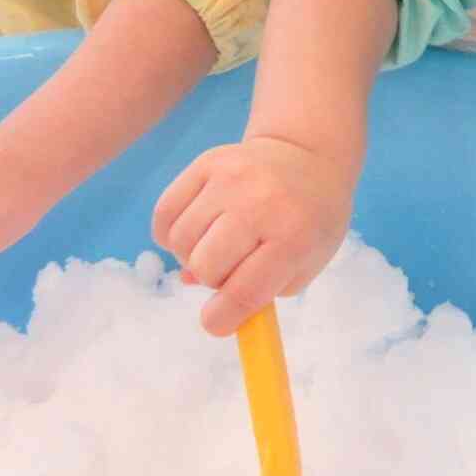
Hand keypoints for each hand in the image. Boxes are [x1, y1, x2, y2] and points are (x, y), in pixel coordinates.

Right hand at [151, 135, 354, 336]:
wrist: (308, 155)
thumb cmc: (311, 218)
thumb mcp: (305, 262)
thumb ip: (257, 290)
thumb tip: (191, 284)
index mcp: (294, 237)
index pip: (244, 292)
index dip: (221, 319)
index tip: (216, 321)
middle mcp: (260, 204)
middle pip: (205, 266)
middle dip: (212, 280)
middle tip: (231, 268)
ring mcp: (230, 178)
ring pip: (180, 241)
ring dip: (192, 255)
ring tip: (217, 244)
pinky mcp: (206, 162)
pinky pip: (165, 213)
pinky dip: (171, 233)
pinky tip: (196, 230)